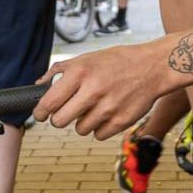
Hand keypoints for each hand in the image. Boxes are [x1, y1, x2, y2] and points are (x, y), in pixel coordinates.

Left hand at [32, 45, 163, 138]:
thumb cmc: (117, 61)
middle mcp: (93, 91)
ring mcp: (108, 108)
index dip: (40, 112)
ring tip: (93, 107)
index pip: (49, 102)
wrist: (153, 67)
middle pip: (60, 122)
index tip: (41, 114)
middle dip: (59, 119)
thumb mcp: (87, 58)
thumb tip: (39, 85)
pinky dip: (99, 128)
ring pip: (79, 130)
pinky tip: (106, 113)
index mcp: (80, 73)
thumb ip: (60, 70)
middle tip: (66, 112)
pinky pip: (98, 135)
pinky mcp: (121, 121)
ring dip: (82, 122)